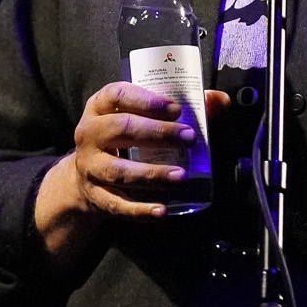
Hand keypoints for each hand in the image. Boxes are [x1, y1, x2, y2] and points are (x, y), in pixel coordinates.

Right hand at [35, 85, 230, 261]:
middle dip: (158, 133)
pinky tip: (162, 211)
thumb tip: (219, 101)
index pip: (117, 95)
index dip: (146, 100)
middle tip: (189, 139)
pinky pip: (117, 204)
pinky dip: (140, 210)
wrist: (87, 175)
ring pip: (119, 170)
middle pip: (121, 128)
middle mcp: (89, 134)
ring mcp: (89, 166)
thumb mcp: (140, 117)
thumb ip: (180, 108)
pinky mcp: (95, 196)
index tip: (176, 109)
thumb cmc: (124, 137)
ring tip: (181, 176)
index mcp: (99, 106)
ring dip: (152, 173)